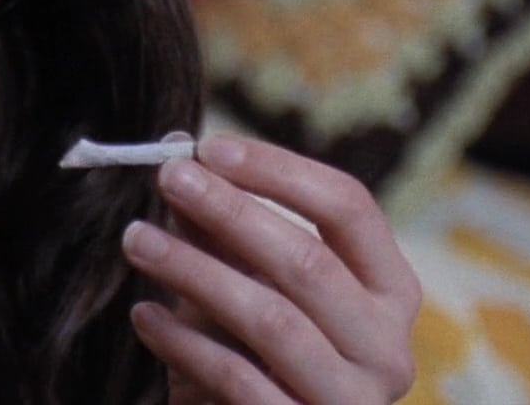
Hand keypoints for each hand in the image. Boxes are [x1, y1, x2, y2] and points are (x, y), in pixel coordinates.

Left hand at [121, 136, 419, 403]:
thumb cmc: (262, 350)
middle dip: (230, 212)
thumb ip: (226, 227)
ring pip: (271, 318)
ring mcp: (351, 399)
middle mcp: (386, 346)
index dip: (278, 171)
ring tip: (138, 240)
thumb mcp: (255, 283)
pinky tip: (145, 315)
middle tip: (168, 179)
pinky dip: (185, 342)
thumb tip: (179, 151)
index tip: (209, 149)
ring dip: (195, 271)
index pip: (349, 207)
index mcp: (391, 290)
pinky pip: (237, 378)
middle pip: (309, 260)